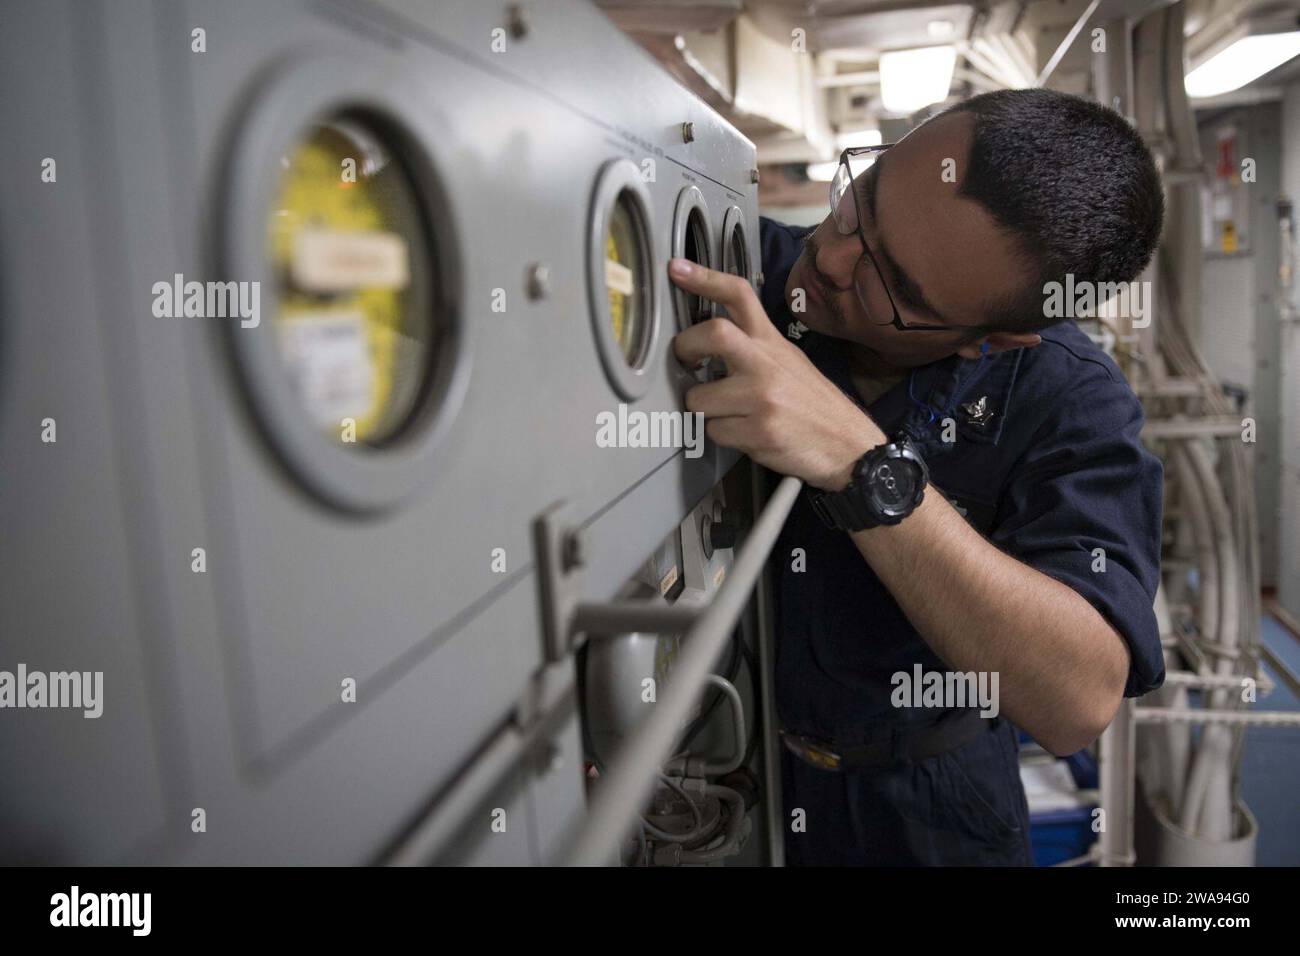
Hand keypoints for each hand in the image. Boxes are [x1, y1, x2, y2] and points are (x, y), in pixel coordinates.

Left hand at [668, 258, 884, 489]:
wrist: (848, 446)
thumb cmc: (812, 404)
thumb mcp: (788, 361)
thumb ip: (752, 346)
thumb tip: (707, 340)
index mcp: (771, 342)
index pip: (739, 296)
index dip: (704, 278)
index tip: (676, 269)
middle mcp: (766, 363)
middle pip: (712, 333)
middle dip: (685, 348)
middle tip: (686, 362)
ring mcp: (762, 397)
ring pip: (700, 398)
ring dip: (705, 411)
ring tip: (731, 414)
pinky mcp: (759, 431)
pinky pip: (714, 431)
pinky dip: (722, 436)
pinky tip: (746, 434)